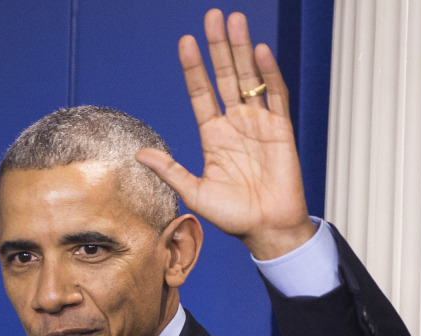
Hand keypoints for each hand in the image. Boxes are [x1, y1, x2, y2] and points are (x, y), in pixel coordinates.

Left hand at [135, 9, 315, 260]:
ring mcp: (259, 124)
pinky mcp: (281, 130)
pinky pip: (275, 96)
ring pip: (248, 79)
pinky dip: (269, 74)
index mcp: (213, 136)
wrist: (267, 229)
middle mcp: (235, 124)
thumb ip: (170, 170)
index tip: (185, 43)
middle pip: (224, 76)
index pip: (201, 93)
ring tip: (234, 21)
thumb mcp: (194, 191)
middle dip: (218, 47)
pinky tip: (259, 52)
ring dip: (241, 50)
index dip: (193, 68)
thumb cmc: (234, 216)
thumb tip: (139, 154)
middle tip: (212, 17)